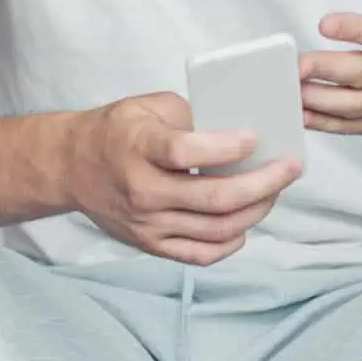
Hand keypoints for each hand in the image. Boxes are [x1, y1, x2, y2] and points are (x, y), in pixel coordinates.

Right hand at [68, 91, 300, 266]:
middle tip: (291, 168)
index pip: (184, 151)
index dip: (225, 147)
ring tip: (274, 190)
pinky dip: (231, 242)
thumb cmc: (114, 131)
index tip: (254, 137)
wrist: (70, 167)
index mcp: (138, 147)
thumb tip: (237, 131)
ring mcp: (148, 223)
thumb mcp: (147, 105)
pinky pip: (202, 255)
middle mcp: (143, 190)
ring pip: (217, 229)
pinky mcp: (151, 244)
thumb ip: (191, 115)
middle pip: (214, 198)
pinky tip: (245, 222)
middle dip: (264, 184)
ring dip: (256, 210)